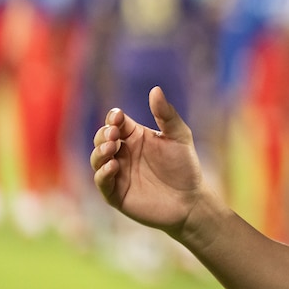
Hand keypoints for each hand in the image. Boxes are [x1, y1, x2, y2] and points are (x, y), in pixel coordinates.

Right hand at [90, 86, 208, 236]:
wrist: (190, 200)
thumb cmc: (185, 166)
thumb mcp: (179, 137)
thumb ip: (166, 115)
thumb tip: (155, 89)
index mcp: (135, 137)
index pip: (116, 123)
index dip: (113, 118)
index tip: (118, 117)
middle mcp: (123, 154)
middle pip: (101, 139)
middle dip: (103, 134)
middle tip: (114, 134)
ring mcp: (118, 174)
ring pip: (97, 159)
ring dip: (100, 152)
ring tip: (112, 147)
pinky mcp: (116, 194)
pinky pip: (102, 182)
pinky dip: (103, 174)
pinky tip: (113, 166)